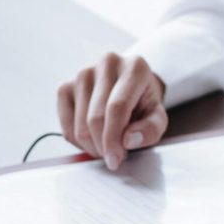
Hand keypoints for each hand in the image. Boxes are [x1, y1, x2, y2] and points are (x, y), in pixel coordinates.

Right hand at [57, 53, 168, 170]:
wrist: (129, 86)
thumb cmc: (143, 102)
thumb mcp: (157, 117)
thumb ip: (150, 130)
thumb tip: (128, 140)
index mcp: (134, 67)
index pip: (117, 107)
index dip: (114, 139)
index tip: (115, 160)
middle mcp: (107, 64)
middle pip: (96, 118)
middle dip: (103, 146)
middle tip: (113, 158)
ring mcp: (83, 74)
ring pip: (79, 125)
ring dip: (91, 146)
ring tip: (105, 148)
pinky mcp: (65, 86)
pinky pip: (65, 125)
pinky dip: (78, 141)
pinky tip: (92, 140)